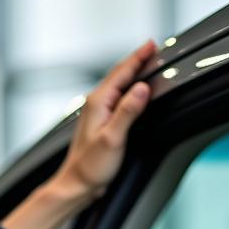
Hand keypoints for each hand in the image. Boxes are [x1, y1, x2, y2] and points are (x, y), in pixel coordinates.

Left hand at [2, 38, 157, 228]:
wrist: (76, 185)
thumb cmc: (90, 167)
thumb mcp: (112, 138)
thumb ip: (128, 111)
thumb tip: (142, 87)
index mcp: (98, 103)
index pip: (121, 72)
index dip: (138, 57)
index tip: (152, 44)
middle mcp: (95, 104)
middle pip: (119, 75)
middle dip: (136, 60)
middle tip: (153, 48)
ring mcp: (96, 113)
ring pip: (117, 85)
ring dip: (132, 72)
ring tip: (146, 62)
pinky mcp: (100, 122)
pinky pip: (116, 97)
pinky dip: (127, 88)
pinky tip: (132, 90)